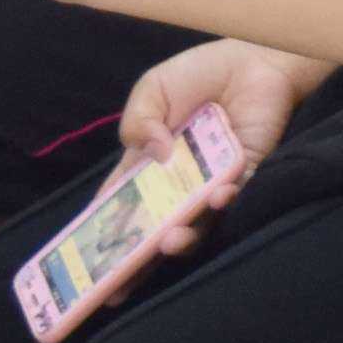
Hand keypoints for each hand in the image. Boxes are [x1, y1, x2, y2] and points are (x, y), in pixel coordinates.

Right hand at [107, 39, 314, 254]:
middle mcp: (180, 183)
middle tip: (120, 284)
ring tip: (170, 241)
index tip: (89, 268)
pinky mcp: (248, 176)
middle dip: (137, 259)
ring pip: (195, 224)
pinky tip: (219, 197)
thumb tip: (154, 153)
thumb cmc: (200, 74)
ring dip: (182, 238)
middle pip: (154, 228)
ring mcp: (212, 184)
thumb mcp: (153, 90)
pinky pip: (237, 200)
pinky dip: (225, 203)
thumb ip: (138, 122)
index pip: (122, 206)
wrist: (254, 59)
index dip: (104, 236)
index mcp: (149, 165)